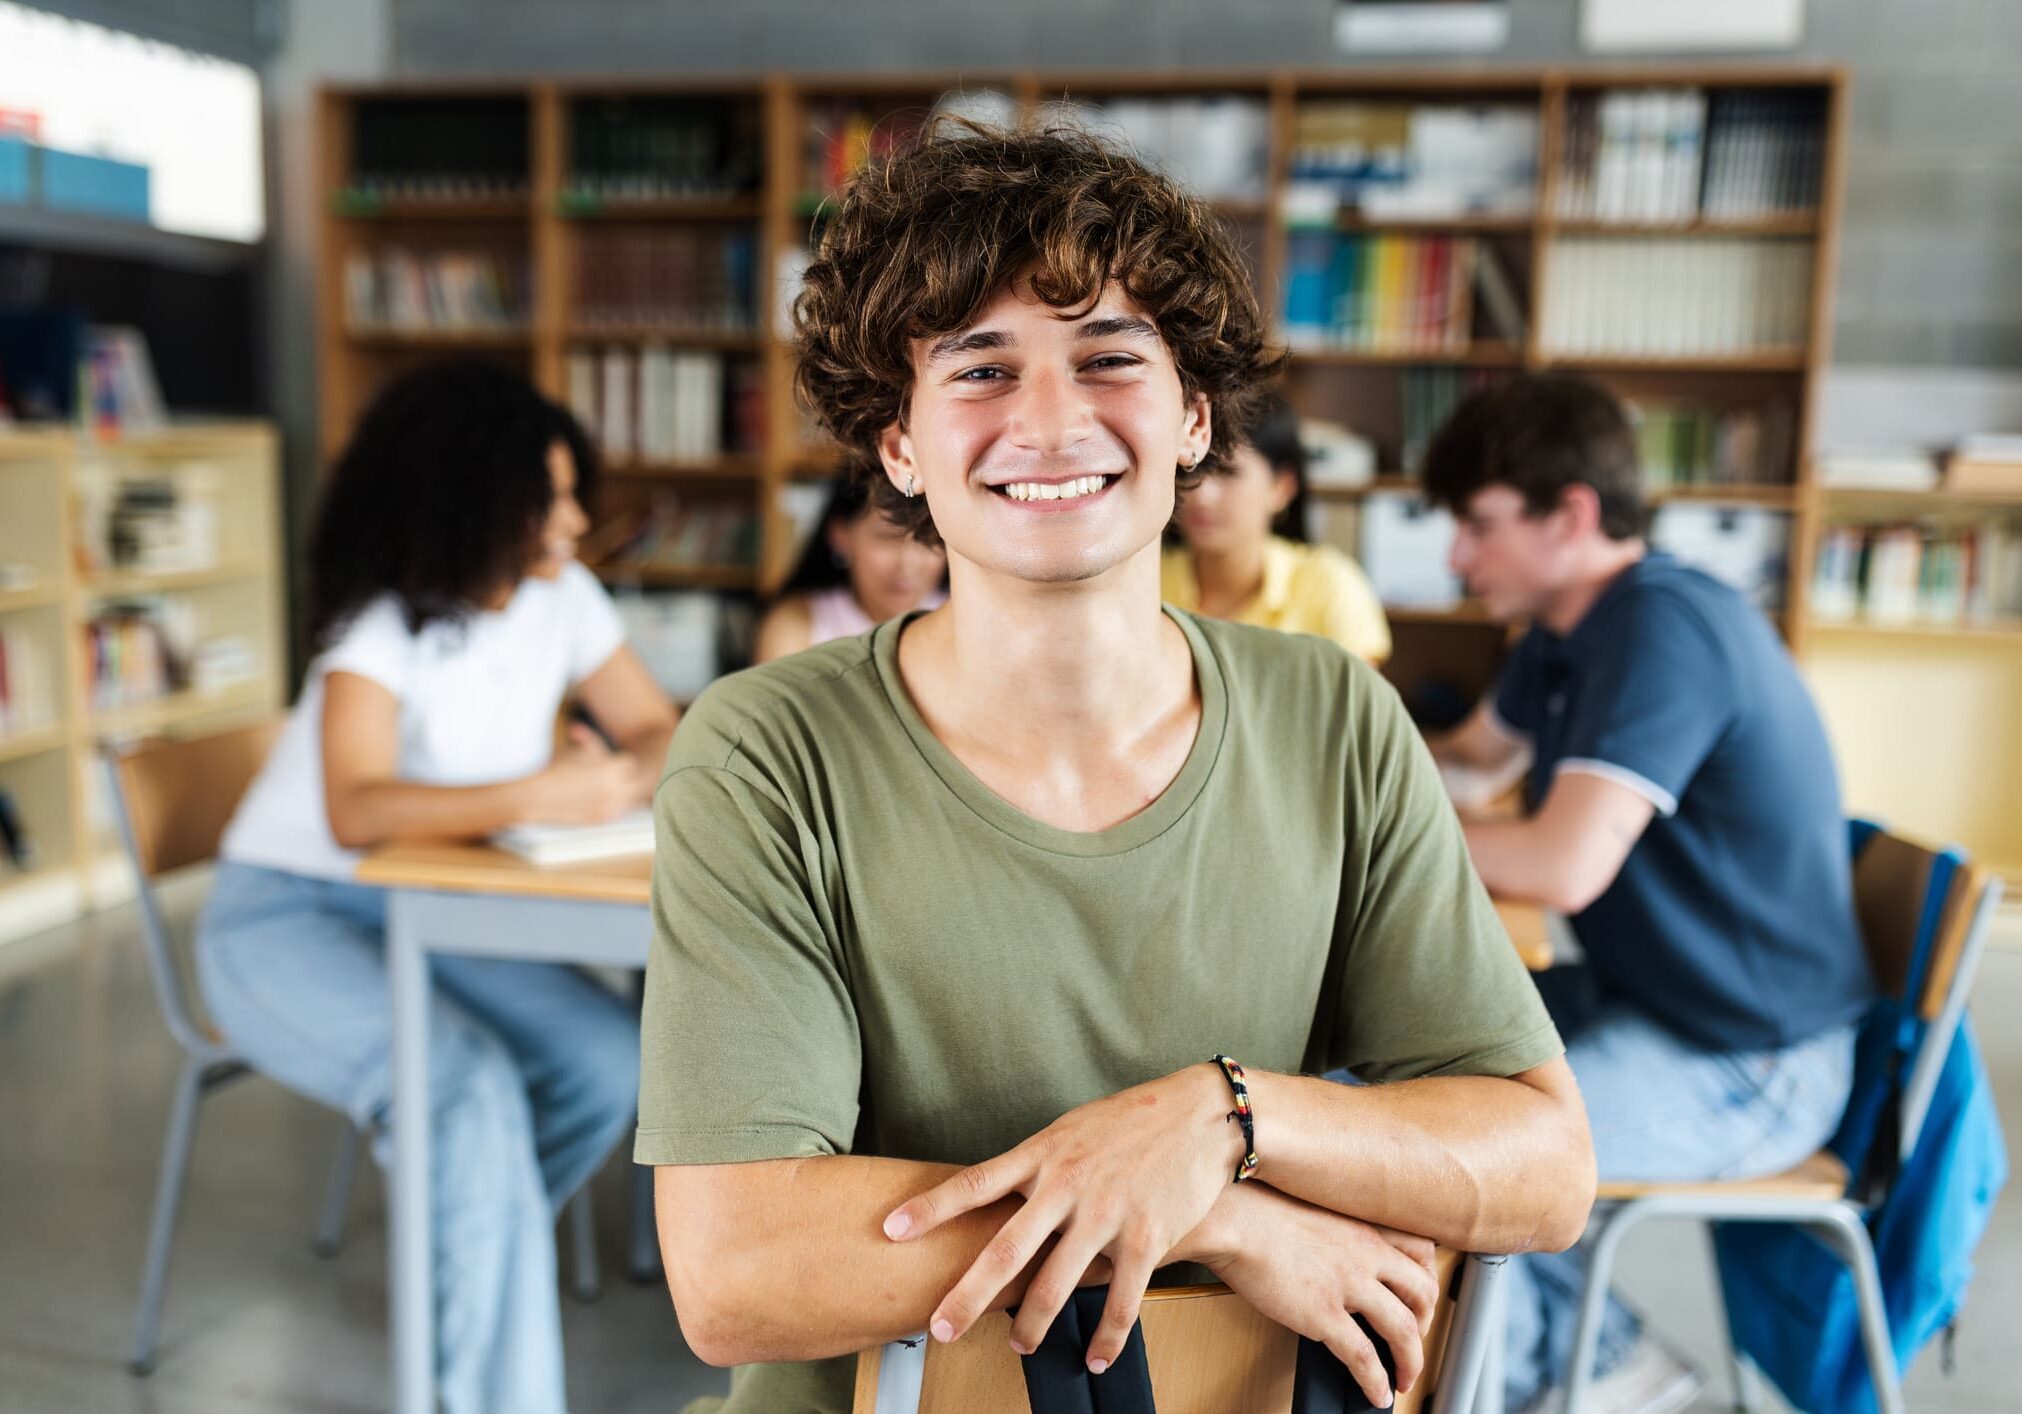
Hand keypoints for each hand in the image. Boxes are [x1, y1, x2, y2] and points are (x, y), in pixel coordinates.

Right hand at [527, 729, 639, 824]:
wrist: (537, 796)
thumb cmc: (555, 769)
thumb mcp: (575, 751)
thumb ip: (590, 740)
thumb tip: (590, 729)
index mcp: (611, 767)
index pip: (629, 764)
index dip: (620, 764)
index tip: (614, 766)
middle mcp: (615, 786)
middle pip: (635, 782)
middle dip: (627, 780)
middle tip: (620, 781)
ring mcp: (610, 804)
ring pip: (629, 800)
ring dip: (622, 796)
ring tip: (610, 793)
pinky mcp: (602, 819)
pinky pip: (617, 812)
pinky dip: (612, 807)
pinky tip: (601, 803)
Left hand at [883, 1064, 1244, 1371]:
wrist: (1201, 1115)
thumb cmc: (1130, 1120)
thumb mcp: (1070, 1129)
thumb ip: (1035, 1164)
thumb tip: (996, 1192)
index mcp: (1043, 1154)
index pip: (975, 1184)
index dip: (931, 1208)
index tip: (890, 1229)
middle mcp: (1067, 1185)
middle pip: (1006, 1249)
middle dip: (968, 1294)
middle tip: (940, 1328)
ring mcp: (1106, 1214)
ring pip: (1057, 1283)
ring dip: (1031, 1322)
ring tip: (1018, 1345)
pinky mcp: (1147, 1237)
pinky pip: (1122, 1298)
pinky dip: (1107, 1335)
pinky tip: (1095, 1357)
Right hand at [1198, 1183, 1439, 1407]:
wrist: (1231, 1217)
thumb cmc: (1256, 1208)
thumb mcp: (1313, 1208)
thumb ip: (1335, 1232)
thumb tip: (1333, 1256)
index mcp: (1362, 1226)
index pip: (1421, 1252)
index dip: (1426, 1279)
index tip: (1419, 1297)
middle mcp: (1365, 1253)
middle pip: (1423, 1293)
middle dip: (1426, 1322)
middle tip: (1414, 1339)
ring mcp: (1348, 1284)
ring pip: (1404, 1330)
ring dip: (1412, 1361)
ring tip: (1405, 1378)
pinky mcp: (1324, 1314)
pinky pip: (1363, 1357)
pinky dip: (1376, 1381)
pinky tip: (1376, 1393)